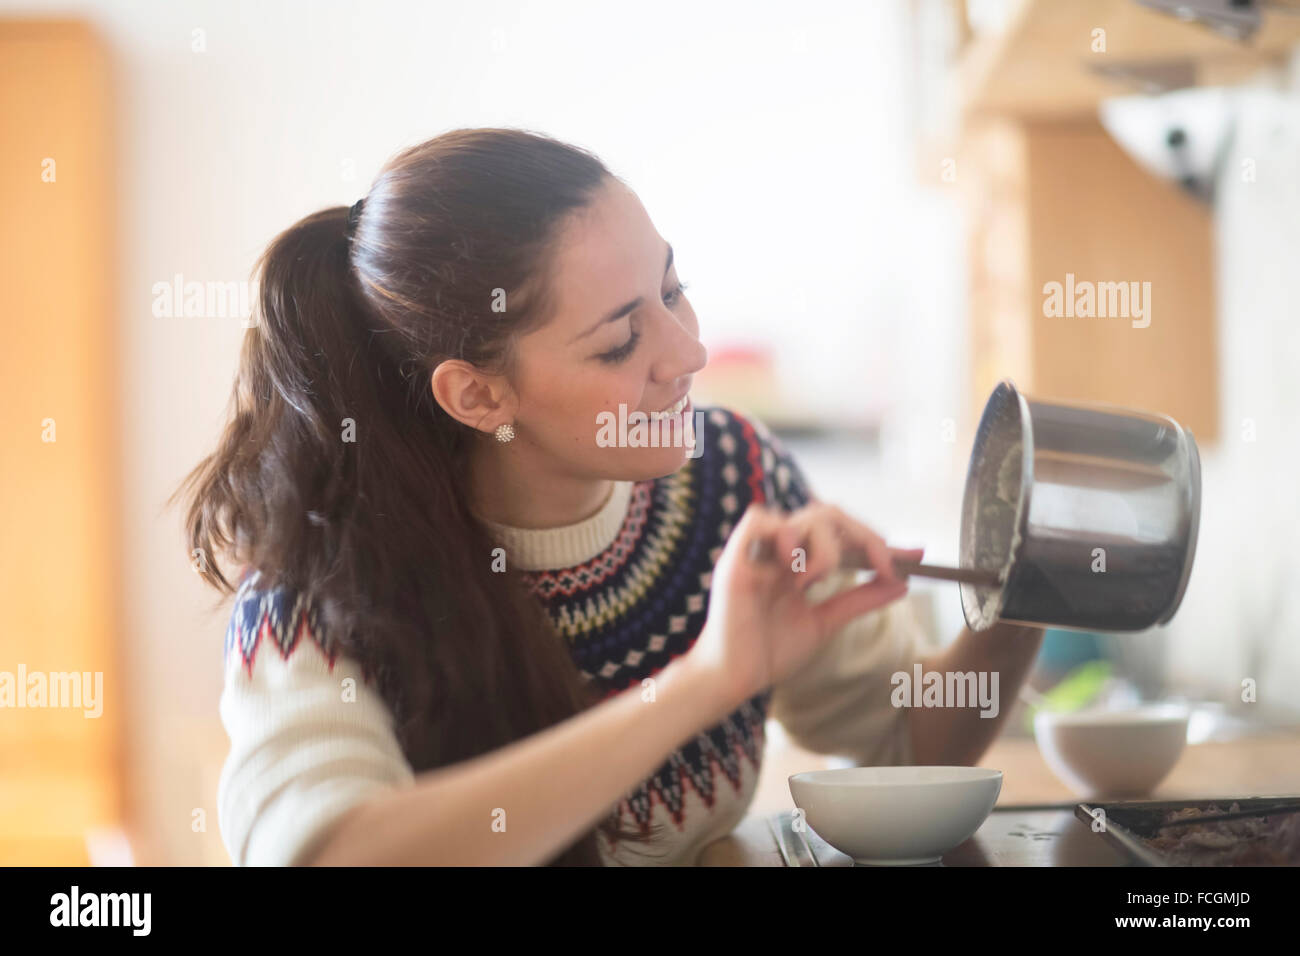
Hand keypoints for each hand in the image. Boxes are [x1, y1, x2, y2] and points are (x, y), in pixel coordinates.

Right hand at [686, 499, 924, 711]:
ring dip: (825, 547)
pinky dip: (784, 535)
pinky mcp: (736, 558)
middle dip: (865, 536)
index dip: (878, 540)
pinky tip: (794, 569)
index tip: (915, 555)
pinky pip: (758, 519)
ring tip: (816, 582)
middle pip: (828, 514)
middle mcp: (780, 550)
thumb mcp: (826, 623)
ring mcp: (759, 552)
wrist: (735, 678)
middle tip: (883, 566)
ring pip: (803, 515)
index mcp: (799, 562)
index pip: (843, 535)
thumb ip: (858, 600)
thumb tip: (900, 583)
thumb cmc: (769, 652)